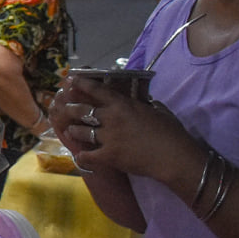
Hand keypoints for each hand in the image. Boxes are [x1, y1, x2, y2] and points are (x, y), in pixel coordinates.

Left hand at [53, 80, 194, 181]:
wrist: (174, 157)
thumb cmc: (171, 132)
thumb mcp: (158, 110)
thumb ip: (145, 104)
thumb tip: (144, 101)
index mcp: (123, 104)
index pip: (97, 90)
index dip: (82, 84)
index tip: (71, 80)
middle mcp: (111, 118)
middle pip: (82, 111)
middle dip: (71, 109)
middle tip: (65, 108)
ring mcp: (108, 138)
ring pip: (81, 132)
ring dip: (74, 131)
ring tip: (70, 130)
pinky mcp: (109, 156)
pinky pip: (87, 156)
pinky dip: (82, 156)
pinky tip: (79, 156)